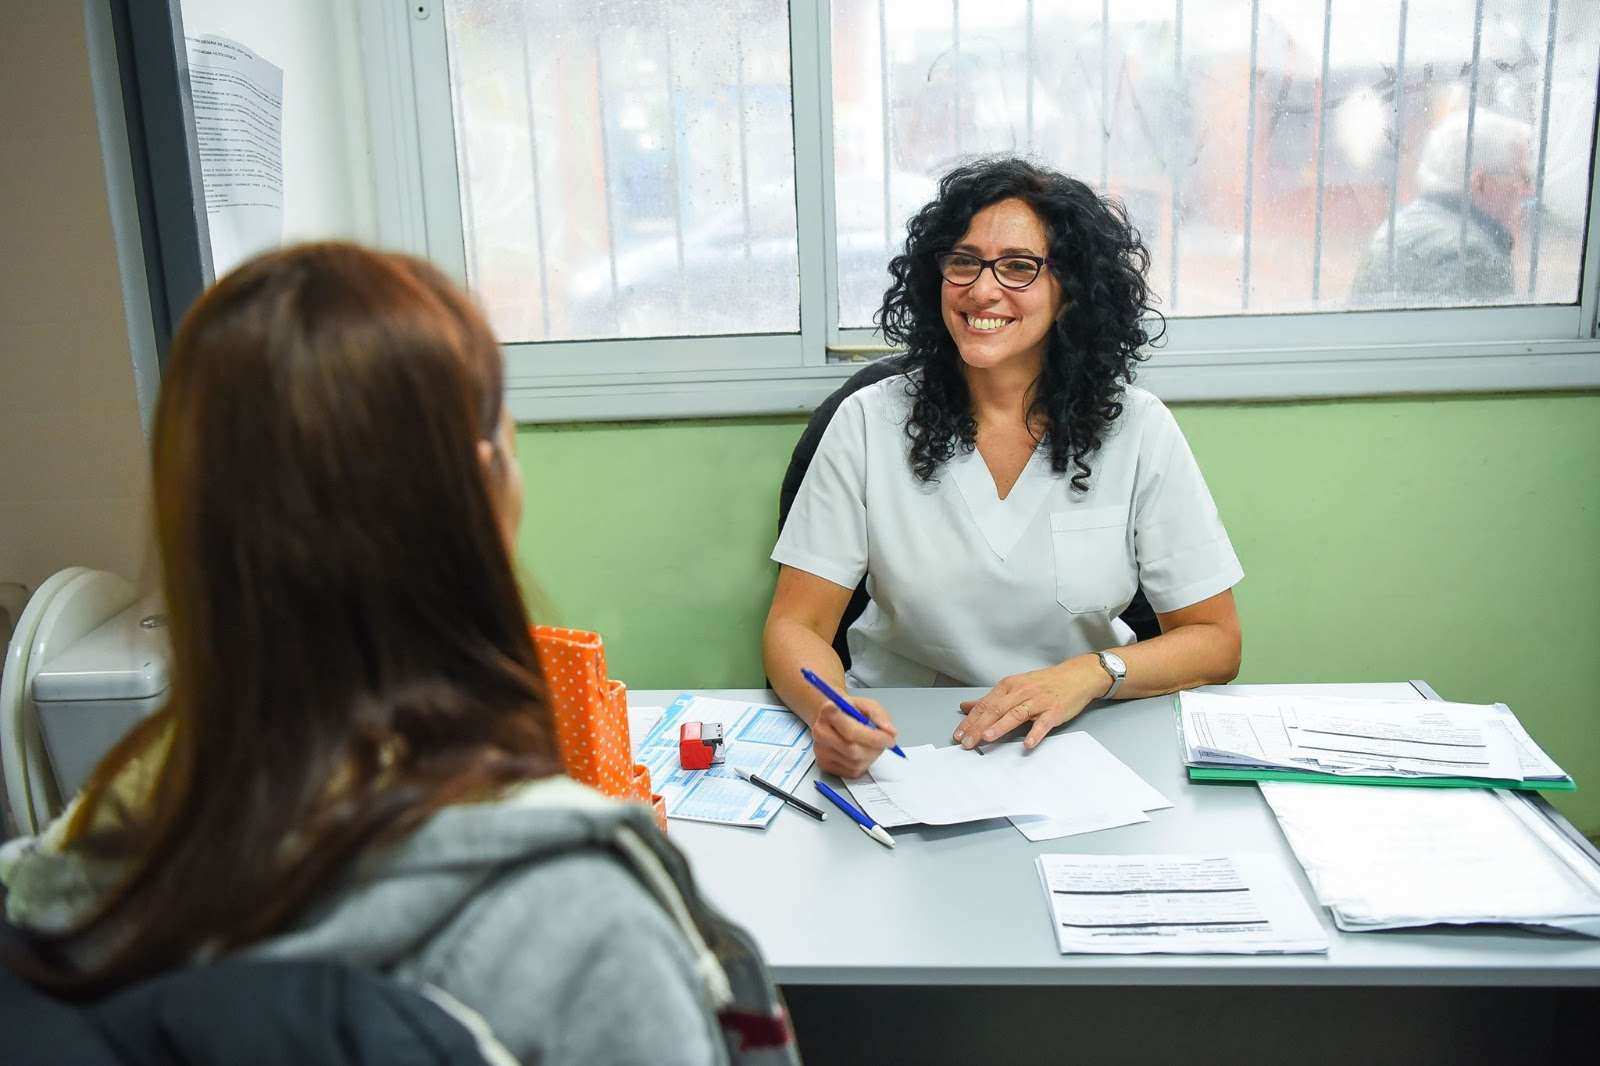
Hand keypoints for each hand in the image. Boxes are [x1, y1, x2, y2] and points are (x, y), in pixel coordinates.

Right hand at [812, 694, 898, 777]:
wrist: (836, 718)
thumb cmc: (851, 711)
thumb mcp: (868, 705)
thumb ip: (879, 715)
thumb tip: (889, 731)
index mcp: (828, 711)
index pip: (851, 731)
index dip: (873, 737)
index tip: (888, 737)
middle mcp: (820, 731)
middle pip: (852, 749)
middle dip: (874, 748)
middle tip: (886, 742)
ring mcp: (820, 749)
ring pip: (854, 762)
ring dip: (870, 756)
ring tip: (871, 744)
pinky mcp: (824, 764)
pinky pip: (851, 771)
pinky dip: (863, 764)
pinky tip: (862, 752)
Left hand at [952, 658, 1105, 750]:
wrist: (1076, 676)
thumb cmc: (1043, 684)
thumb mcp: (1014, 687)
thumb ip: (990, 699)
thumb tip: (966, 707)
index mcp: (1009, 686)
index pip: (985, 704)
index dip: (970, 720)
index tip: (958, 734)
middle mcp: (1021, 692)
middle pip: (996, 710)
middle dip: (979, 727)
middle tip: (967, 742)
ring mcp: (1038, 701)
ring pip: (1016, 714)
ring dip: (1001, 726)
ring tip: (987, 737)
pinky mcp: (1054, 711)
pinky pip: (1043, 723)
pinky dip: (1035, 733)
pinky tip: (1027, 743)